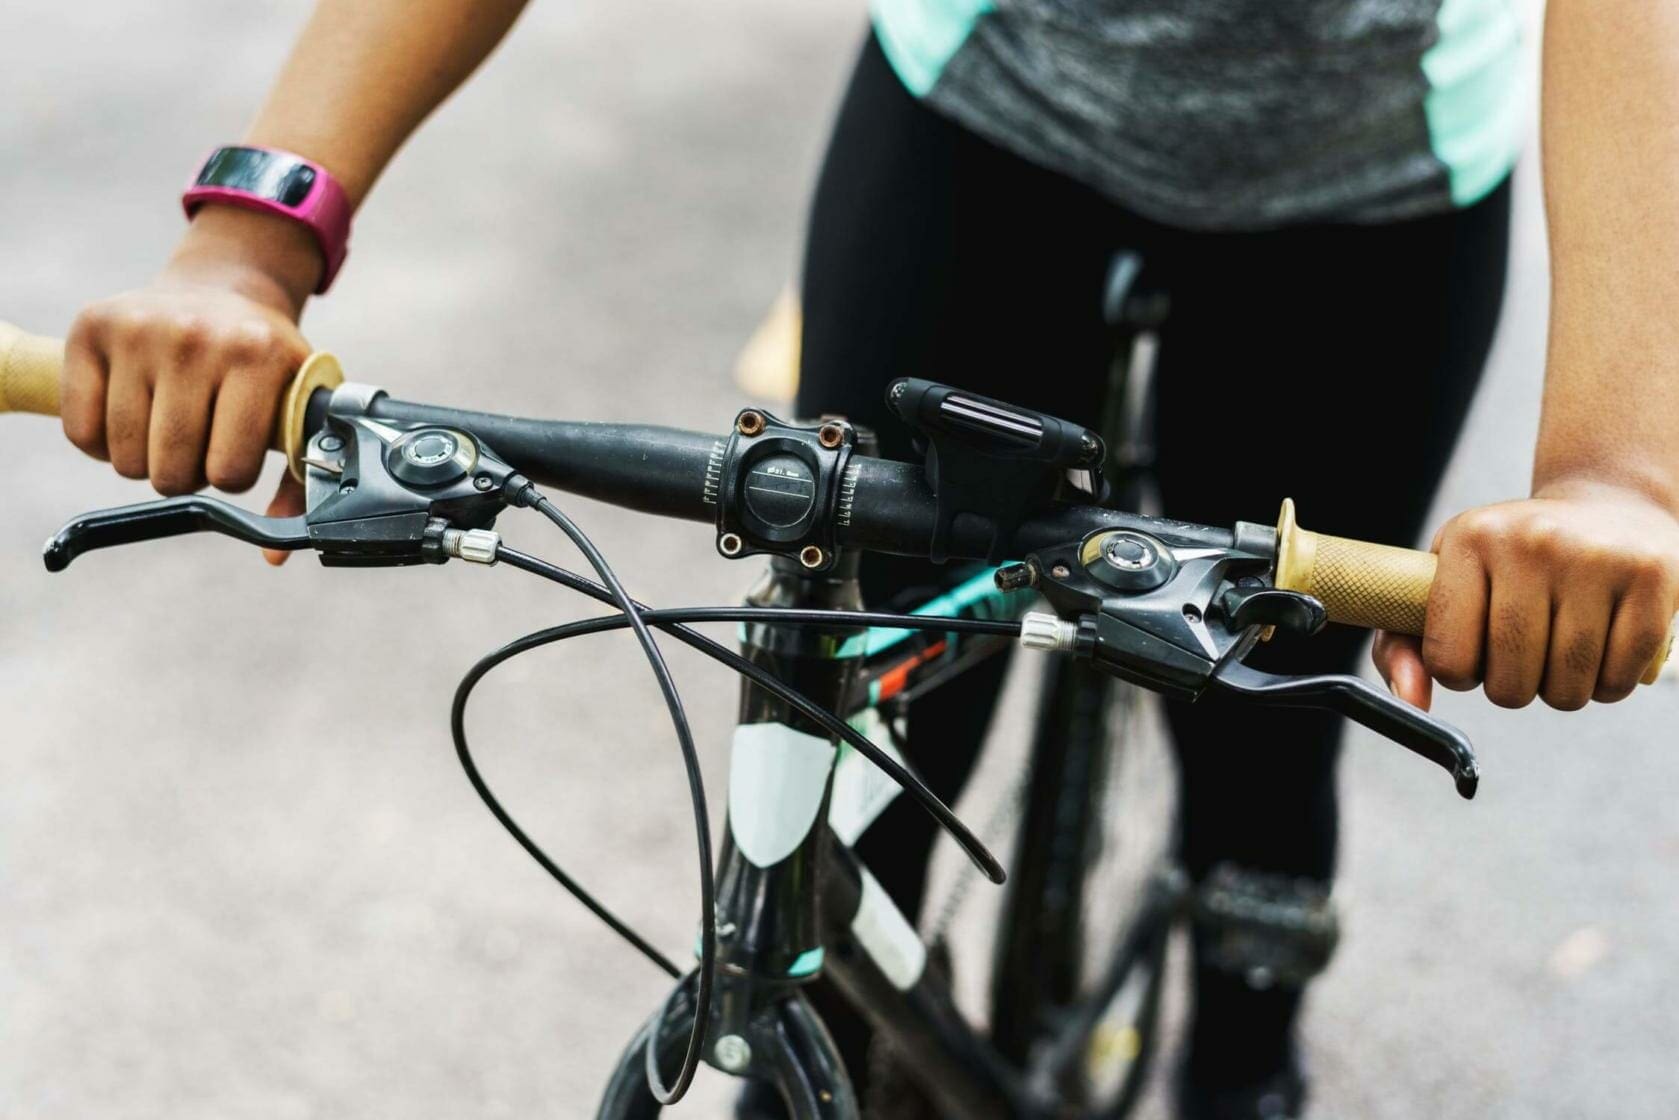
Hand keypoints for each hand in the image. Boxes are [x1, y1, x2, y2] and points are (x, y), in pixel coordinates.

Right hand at [61, 206, 322, 563]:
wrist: (224, 291)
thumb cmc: (265, 364)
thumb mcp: (299, 408)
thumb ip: (299, 482)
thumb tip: (275, 555)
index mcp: (258, 356)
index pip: (230, 471)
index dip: (231, 477)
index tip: (235, 453)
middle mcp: (196, 337)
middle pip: (172, 471)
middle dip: (186, 475)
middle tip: (198, 443)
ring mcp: (139, 329)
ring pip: (126, 458)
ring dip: (146, 461)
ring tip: (168, 427)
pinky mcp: (91, 328)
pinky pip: (81, 434)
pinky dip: (103, 445)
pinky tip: (131, 416)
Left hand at [1374, 482, 1678, 710]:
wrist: (1610, 505)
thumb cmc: (1512, 558)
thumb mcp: (1447, 579)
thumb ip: (1403, 643)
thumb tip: (1411, 700)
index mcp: (1470, 538)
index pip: (1448, 658)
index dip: (1459, 673)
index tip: (1473, 652)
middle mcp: (1530, 541)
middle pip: (1510, 681)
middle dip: (1512, 689)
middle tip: (1522, 655)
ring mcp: (1594, 557)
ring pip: (1567, 689)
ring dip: (1561, 691)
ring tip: (1560, 650)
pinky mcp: (1651, 577)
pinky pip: (1619, 679)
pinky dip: (1607, 686)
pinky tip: (1601, 650)